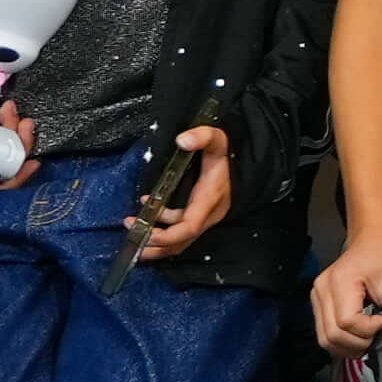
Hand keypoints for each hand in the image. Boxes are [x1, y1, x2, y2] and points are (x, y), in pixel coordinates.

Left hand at [132, 131, 237, 264]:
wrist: (249, 163)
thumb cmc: (231, 155)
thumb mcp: (218, 140)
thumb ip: (202, 136)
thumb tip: (182, 140)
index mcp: (209, 200)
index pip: (189, 227)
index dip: (167, 235)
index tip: (146, 232)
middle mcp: (208, 214)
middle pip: (182, 241)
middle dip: (156, 244)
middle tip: (132, 234)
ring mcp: (206, 217)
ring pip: (180, 240)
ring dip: (157, 240)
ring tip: (134, 228)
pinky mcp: (202, 215)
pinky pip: (182, 230)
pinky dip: (164, 227)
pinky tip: (150, 212)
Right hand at [313, 223, 381, 362]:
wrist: (374, 238)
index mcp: (338, 281)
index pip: (347, 322)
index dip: (368, 330)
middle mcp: (321, 290)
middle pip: (332, 335)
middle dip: (358, 344)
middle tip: (378, 337)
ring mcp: (316, 297)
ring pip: (325, 339)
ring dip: (349, 347)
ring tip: (370, 339)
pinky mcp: (319, 304)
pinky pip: (325, 333)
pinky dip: (343, 341)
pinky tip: (360, 336)